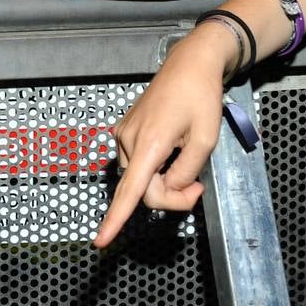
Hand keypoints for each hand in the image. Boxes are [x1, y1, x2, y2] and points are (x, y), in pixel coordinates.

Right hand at [94, 29, 233, 247]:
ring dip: (162, 181)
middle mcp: (128, 140)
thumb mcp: (205, 140)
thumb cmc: (200, 98)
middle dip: (170, 196)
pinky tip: (171, 149)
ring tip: (186, 162)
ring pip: (139, 178)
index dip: (116, 219)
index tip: (101, 241)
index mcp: (150, 143)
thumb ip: (185, 172)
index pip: (131, 191)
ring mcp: (122, 134)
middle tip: (198, 187)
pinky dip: (154, 168)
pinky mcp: (123, 131)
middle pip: (142, 189)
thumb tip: (168, 189)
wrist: (188, 65)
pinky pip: (137, 163)